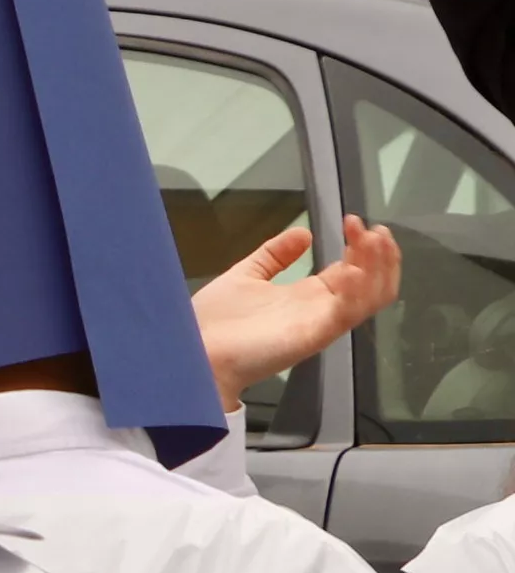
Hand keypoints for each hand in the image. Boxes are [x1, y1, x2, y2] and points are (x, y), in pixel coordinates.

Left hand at [193, 218, 400, 403]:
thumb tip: (303, 233)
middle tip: (373, 228)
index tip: (354, 221)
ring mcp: (320, 322)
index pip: (352, 270)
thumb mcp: (248, 275)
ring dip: (377, 267)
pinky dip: (356, 292)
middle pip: (369, 282)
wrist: (195, 351)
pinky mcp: (313, 335)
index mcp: (308, 296)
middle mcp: (321, 309)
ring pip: (369, 297)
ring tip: (373, 240)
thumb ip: (275, 255)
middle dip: (377, 253)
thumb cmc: (217, 320)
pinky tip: (353, 270)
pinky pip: (346, 313)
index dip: (360, 247)